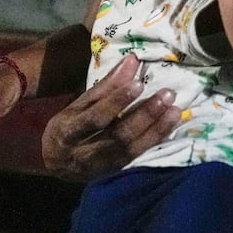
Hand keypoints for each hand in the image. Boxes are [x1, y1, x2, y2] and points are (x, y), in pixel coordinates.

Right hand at [40, 54, 177, 181]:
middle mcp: (83, 153)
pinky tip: (170, 126)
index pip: (94, 117)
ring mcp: (100, 166)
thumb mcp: (78, 105)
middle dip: (144, 115)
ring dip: (156, 130)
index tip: (138, 83)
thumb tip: (132, 60)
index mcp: (67, 131)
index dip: (116, 101)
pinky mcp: (115, 172)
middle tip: (167, 95)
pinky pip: (137, 157)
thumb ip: (105, 86)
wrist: (57, 164)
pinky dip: (155, 140)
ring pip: (130, 149)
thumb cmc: (70, 126)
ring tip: (175, 110)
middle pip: (117, 136)